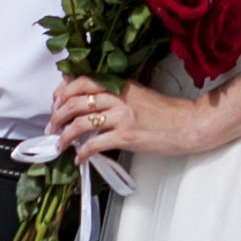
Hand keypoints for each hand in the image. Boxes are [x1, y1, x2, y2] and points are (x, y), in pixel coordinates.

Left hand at [52, 72, 221, 160]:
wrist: (188, 124)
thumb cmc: (167, 113)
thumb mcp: (138, 95)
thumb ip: (116, 95)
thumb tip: (92, 103)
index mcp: (120, 85)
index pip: (81, 81)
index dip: (62, 92)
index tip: (56, 103)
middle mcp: (118, 98)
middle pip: (74, 102)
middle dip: (57, 116)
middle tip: (51, 126)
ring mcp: (121, 117)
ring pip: (80, 123)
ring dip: (64, 136)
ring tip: (59, 144)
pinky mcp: (126, 136)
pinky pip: (94, 144)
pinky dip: (82, 153)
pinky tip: (80, 158)